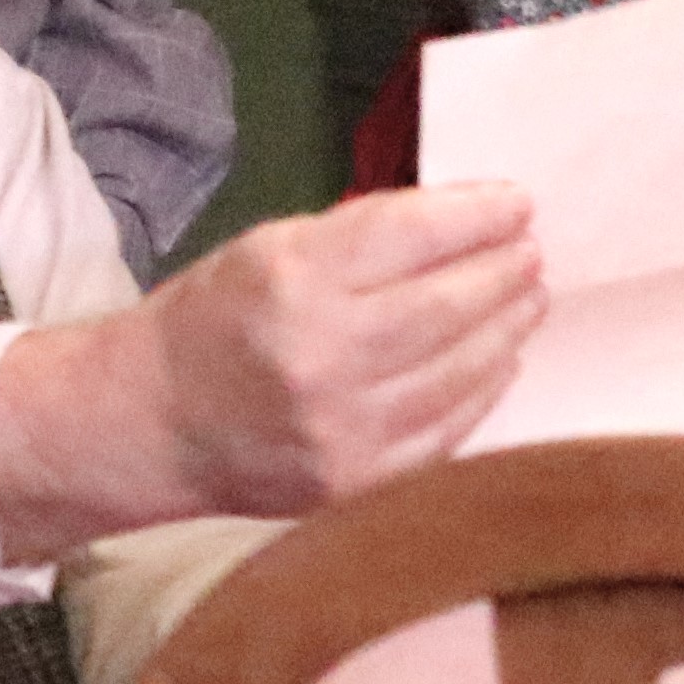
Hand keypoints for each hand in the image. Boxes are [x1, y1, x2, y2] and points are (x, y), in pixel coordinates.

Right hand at [0, 185, 542, 561]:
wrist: (152, 423)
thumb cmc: (215, 320)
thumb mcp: (270, 247)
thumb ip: (363, 237)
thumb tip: (464, 223)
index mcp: (292, 279)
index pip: (412, 235)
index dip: (478, 215)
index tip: (517, 203)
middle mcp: (320, 355)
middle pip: (447, 305)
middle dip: (503, 272)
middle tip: (531, 253)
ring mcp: (341, 427)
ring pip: (459, 371)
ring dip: (506, 329)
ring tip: (528, 300)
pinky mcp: (355, 481)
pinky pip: (445, 431)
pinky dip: (482, 391)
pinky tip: (499, 362)